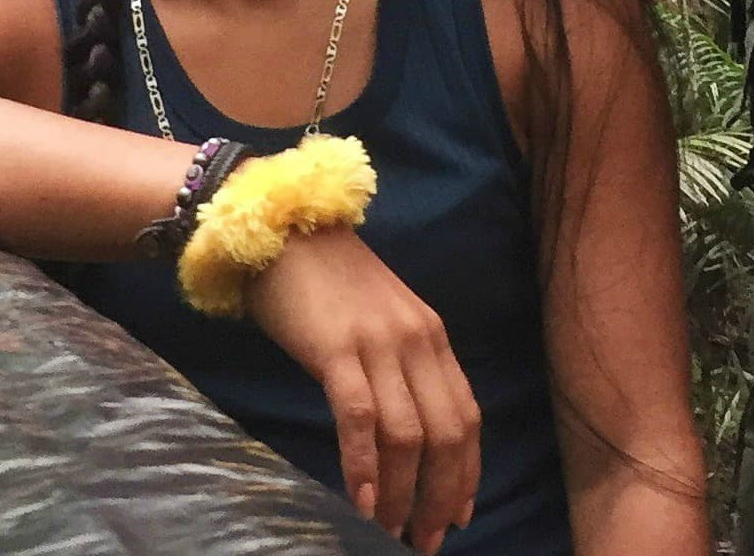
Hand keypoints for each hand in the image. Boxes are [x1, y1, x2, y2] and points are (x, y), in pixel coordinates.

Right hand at [246, 226, 480, 553]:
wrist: (286, 229)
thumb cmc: (331, 279)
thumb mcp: (385, 319)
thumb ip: (402, 365)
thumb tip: (408, 434)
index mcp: (433, 335)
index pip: (467, 414)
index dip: (467, 470)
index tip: (458, 513)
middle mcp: (417, 340)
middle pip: (447, 432)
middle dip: (441, 494)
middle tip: (426, 540)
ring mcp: (379, 343)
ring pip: (407, 434)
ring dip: (401, 493)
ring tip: (389, 531)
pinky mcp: (337, 348)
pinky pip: (360, 417)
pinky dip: (364, 465)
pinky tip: (361, 500)